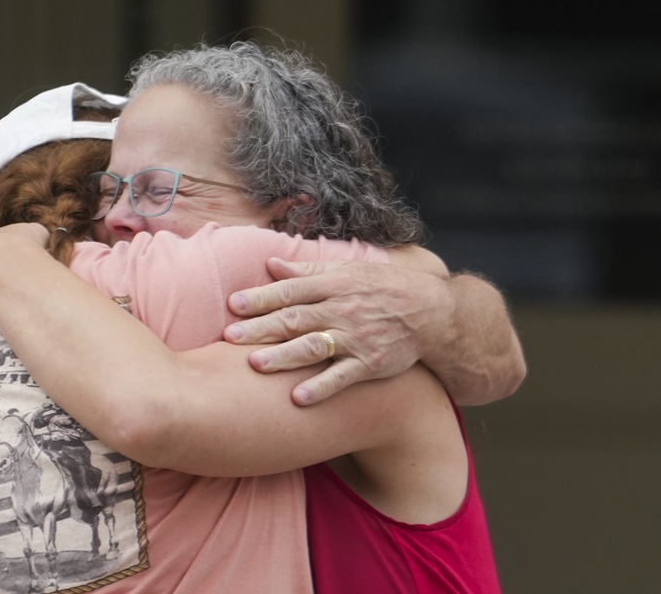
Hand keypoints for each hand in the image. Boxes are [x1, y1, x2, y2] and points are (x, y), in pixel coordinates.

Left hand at [224, 258, 448, 405]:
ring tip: (255, 365)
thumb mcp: (346, 271)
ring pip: (314, 347)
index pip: (290, 291)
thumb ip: (307, 271)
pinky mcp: (369, 364)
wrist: (430, 312)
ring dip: (284, 356)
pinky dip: (321, 387)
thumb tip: (270, 263)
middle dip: (261, 328)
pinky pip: (342, 377)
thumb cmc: (380, 288)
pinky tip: (298, 398)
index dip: (261, 298)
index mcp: (332, 285)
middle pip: (295, 319)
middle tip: (230, 337)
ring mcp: (355, 338)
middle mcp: (341, 310)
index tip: (233, 305)